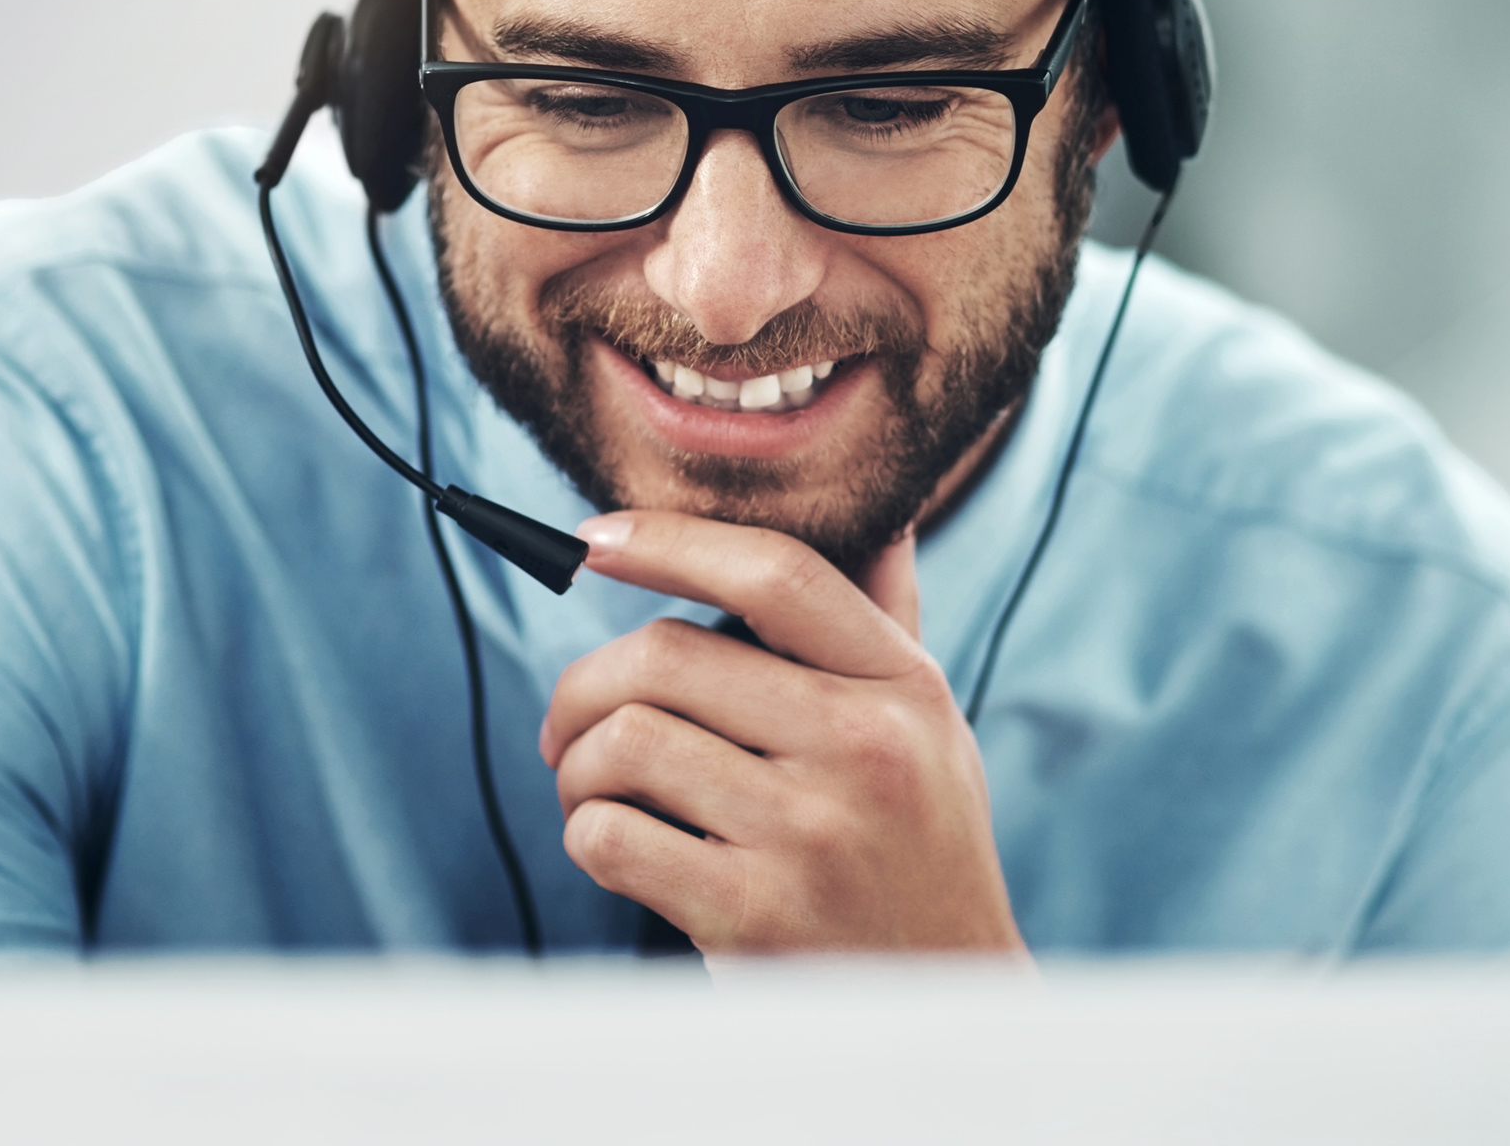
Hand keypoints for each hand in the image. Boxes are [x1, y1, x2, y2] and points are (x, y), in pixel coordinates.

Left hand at [539, 512, 1024, 957]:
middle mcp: (865, 750)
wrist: (940, 997)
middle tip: (569, 723)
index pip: (778, 576)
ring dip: (576, 765)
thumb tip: (879, 513)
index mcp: (905, 687)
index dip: (669, 541)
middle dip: (586, 684)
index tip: (591, 538)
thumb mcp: (927, 727)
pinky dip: (587, 833)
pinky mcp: (751, 914)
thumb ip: (882, 627)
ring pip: (624, 743)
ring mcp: (809, 835)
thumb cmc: (918, 845)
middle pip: (669, 656)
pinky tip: (620, 845)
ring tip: (593, 788)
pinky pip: (609, 838)